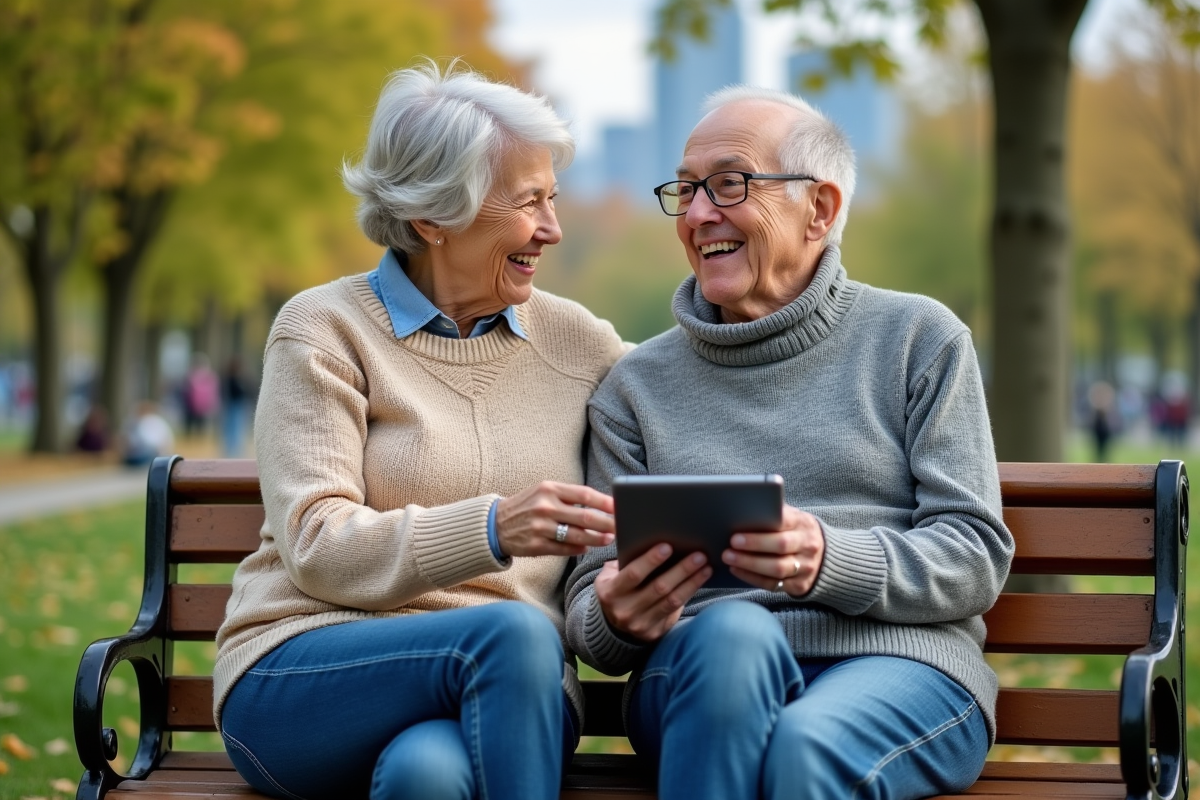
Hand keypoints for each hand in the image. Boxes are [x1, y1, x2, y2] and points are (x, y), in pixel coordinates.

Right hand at [494, 482, 614, 556]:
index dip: (605, 502)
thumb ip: (569, 496)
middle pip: (585, 517)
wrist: (495, 523)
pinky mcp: (535, 545)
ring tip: (609, 539)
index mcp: (550, 489)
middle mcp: (545, 507)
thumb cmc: (528, 505)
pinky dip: (578, 549)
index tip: (620, 507)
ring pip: (577, 536)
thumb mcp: (544, 492)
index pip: (584, 494)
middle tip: (621, 527)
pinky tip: (586, 548)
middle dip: (607, 523)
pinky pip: (563, 549)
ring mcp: (540, 527)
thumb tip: (602, 505)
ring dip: (596, 539)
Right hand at [593, 545, 711, 641]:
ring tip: (706, 567)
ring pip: (672, 600)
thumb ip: (625, 561)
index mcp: (611, 592)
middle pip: (658, 588)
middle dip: (681, 570)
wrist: (612, 624)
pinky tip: (699, 581)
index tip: (668, 546)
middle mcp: (625, 610)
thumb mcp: (610, 576)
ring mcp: (640, 624)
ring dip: (691, 582)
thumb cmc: (616, 589)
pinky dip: (689, 594)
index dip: (650, 560)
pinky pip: (675, 611)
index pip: (633, 574)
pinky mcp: (654, 632)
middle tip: (698, 555)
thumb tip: (653, 541)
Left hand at [722, 505, 823, 595]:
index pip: (784, 522)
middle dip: (753, 546)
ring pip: (777, 568)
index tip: (736, 534)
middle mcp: (809, 545)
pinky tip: (737, 570)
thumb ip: (773, 514)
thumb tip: (740, 511)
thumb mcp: (792, 518)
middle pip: (781, 546)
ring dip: (750, 565)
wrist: (824, 555)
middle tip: (729, 547)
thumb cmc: (796, 532)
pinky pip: (774, 584)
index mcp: (804, 523)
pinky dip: (752, 578)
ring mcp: (807, 567)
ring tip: (729, 559)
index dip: (761, 529)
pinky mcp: (800, 585)